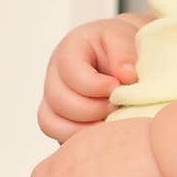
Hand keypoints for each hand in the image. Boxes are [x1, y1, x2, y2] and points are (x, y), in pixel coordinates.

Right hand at [37, 16, 144, 143]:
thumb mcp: (125, 38)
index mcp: (70, 49)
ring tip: (110, 122)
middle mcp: (55, 75)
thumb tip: (126, 76)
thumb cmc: (122, 46)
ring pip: (50, 123)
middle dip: (92, 109)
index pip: (71, 73)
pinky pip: (57, 137)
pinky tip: (101, 133)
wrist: (121, 56)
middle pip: (58, 100)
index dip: (96, 86)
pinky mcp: (58, 120)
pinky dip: (78, 139)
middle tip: (116, 107)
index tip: (118, 87)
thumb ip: (124, 53)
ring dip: (83, 129)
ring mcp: (53, 99)